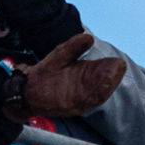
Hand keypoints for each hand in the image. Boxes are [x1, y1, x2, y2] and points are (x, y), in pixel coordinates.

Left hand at [8, 32, 125, 120]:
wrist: (26, 88)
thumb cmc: (46, 72)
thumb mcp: (61, 54)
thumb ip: (74, 47)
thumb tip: (89, 37)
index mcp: (85, 76)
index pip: (103, 74)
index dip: (112, 70)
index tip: (118, 63)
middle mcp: (85, 89)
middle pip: (103, 85)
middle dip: (111, 78)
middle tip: (118, 68)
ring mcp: (78, 99)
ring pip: (96, 95)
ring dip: (105, 87)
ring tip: (111, 76)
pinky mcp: (69, 106)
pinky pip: (84, 103)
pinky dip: (91, 96)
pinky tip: (97, 89)